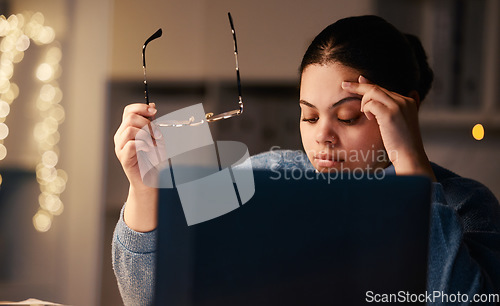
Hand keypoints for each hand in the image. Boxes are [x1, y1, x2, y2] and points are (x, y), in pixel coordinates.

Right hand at [114, 103, 159, 230]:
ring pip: (130, 130)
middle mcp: (120, 137)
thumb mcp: (155, 137)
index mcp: (127, 130)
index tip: (154, 112)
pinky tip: (149, 150)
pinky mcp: (123, 158)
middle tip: (157, 134)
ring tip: (153, 144)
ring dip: (147, 135)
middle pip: (130, 118)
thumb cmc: (152, 159)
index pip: (128, 111)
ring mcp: (120, 147)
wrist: (149, 180)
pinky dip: (143, 144)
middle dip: (147, 123)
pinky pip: (132, 144)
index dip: (141, 108)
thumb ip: (152, 123)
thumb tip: (152, 106)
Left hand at [342, 76, 435, 180]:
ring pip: (372, 93)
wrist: (409, 156)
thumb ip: (391, 110)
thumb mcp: (397, 123)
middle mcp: (404, 100)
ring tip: (366, 116)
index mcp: (408, 101)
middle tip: (344, 85)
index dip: (369, 85)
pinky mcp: (390, 113)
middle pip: (377, 88)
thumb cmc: (400, 143)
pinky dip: (366, 110)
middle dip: (359, 86)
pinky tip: (369, 118)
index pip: (384, 89)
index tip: (358, 80)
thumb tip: (381, 100)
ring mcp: (398, 105)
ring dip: (363, 103)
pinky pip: (371, 104)